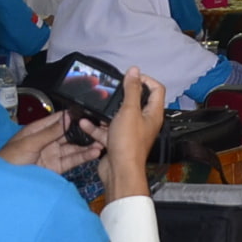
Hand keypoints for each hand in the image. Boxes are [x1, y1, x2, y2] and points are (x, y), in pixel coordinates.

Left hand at [0, 110, 103, 174]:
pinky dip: (83, 157)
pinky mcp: (57, 167)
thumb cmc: (10, 159)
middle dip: (85, 131)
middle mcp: (48, 140)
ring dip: (87, 145)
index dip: (74, 116)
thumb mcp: (30, 142)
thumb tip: (69, 116)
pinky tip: (94, 153)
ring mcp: (53, 154)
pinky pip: (72, 160)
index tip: (91, 113)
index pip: (60, 119)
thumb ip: (51, 131)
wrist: (5, 183)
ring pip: (74, 147)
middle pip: (70, 133)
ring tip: (102, 142)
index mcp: (39, 130)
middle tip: (102, 128)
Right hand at [100, 68, 167, 201]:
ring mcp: (130, 132)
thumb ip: (132, 90)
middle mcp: (144, 121)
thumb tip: (135, 70)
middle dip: (121, 96)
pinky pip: (107, 130)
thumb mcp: (129, 110)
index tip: (130, 78)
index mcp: (153, 113)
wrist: (119, 171)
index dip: (145, 80)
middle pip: (135, 102)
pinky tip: (85, 123)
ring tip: (93, 106)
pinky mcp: (117, 141)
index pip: (156, 89)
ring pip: (117, 116)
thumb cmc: (128, 141)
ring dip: (104, 113)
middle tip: (109, 91)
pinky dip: (96, 127)